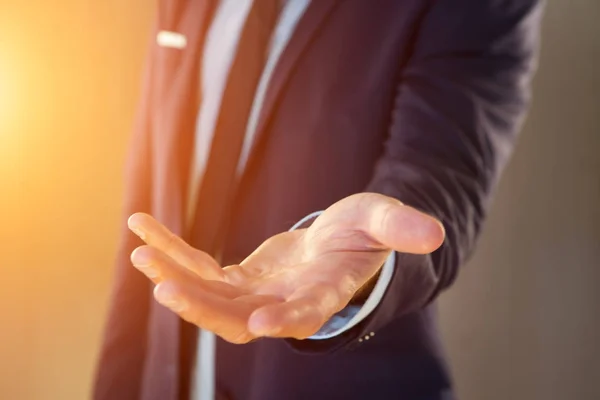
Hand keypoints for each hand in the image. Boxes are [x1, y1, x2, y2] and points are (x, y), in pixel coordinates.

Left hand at [128, 193, 443, 342]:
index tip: (262, 322)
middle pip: (241, 316)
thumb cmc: (362, 234)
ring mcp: (256, 294)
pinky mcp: (236, 280)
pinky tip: (142, 228)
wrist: (335, 246)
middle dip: (204, 305)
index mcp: (324, 292)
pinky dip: (171, 251)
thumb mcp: (381, 221)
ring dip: (176, 279)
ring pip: (210, 297)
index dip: (288, 319)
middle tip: (166, 287)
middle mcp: (285, 303)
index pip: (307, 313)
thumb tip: (435, 232)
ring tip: (141, 255)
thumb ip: (400, 228)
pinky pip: (198, 268)